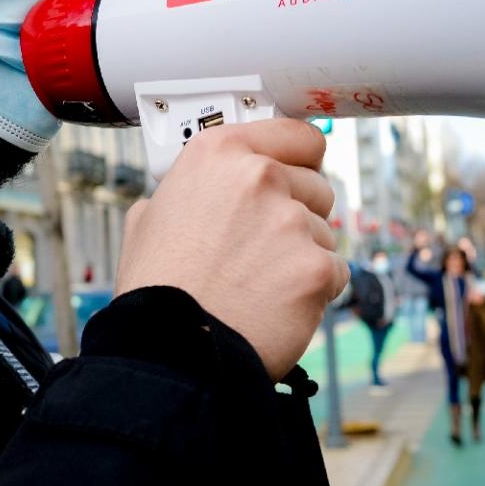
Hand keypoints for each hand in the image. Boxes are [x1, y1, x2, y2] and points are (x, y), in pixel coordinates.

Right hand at [117, 119, 344, 379]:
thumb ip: (189, 189)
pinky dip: (314, 290)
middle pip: (318, 185)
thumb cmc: (157, 289)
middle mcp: (259, 177)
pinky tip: (277, 305)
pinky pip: (335, 272)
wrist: (170, 351)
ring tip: (260, 284)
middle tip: (263, 249)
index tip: (299, 173)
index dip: (300, 159)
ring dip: (304, 255)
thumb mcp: (149, 217)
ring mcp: (291, 222)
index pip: (298, 135)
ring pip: (325, 232)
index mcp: (218, 154)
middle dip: (299, 214)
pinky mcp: (316, 267)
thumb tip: (201, 189)